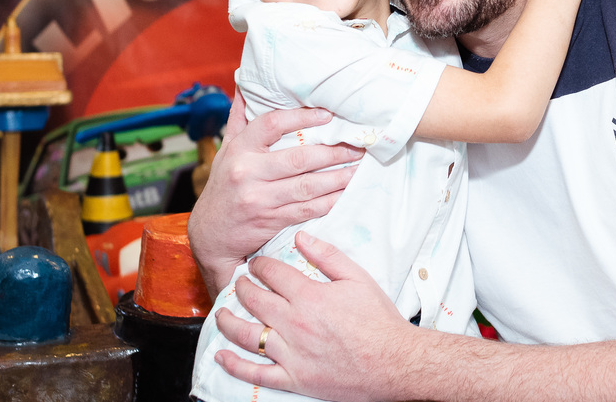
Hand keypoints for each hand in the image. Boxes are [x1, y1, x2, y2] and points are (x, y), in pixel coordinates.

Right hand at [188, 93, 362, 295]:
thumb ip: (239, 118)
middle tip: (357, 146)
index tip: (328, 115)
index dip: (302, 117)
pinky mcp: (271, 220)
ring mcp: (260, 199)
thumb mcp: (226, 150)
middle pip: (299, 159)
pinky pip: (306, 209)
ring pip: (307, 186)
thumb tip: (245, 83)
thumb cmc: (223, 185)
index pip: (272, 124)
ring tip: (358, 168)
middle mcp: (248, 173)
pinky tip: (345, 193)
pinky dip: (329, 201)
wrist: (209, 234)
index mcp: (239, 149)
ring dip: (338, 178)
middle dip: (333, 152)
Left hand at [214, 232, 415, 401]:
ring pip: (248, 336)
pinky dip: (234, 366)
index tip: (256, 264)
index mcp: (309, 296)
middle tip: (239, 282)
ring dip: (229, 322)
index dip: (260, 265)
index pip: (272, 274)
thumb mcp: (358, 278)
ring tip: (222, 314)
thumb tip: (301, 237)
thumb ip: (327, 255)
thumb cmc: (378, 319)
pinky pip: (256, 374)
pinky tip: (221, 356)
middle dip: (242, 288)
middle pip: (255, 301)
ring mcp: (291, 354)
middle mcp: (294, 324)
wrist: (394, 361)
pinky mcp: (294, 379)